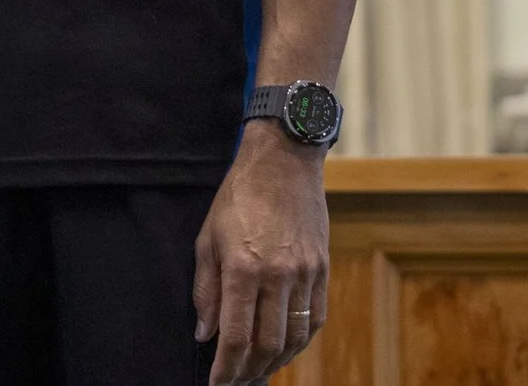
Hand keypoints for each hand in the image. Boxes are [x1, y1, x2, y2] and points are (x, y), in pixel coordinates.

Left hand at [194, 124, 330, 383]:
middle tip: (235, 383)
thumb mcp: (207, 239)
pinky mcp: (322, 270)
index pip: (235, 336)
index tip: (216, 384)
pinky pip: (315, 319)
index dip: (225, 369)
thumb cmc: (237, 198)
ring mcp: (305, 274)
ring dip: (276, 363)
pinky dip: (300, 342)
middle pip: (267, 345)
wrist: (283, 164)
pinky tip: (285, 350)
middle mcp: (277, 276)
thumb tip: (205, 334)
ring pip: (294, 338)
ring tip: (258, 373)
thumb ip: (205, 291)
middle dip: (249, 372)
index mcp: (242, 268)